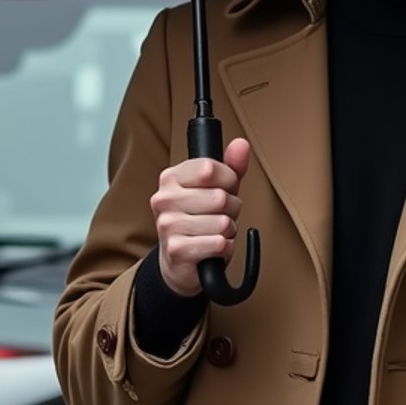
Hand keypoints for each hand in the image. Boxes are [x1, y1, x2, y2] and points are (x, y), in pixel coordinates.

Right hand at [149, 138, 250, 296]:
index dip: (228, 180)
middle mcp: (164, 199)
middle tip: (219, 215)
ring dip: (228, 230)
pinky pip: (219, 244)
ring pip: (223, 222)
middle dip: (231, 209)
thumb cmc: (200, 220)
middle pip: (220, 197)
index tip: (224, 188)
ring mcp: (167, 225)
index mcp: (171, 178)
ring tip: (214, 232)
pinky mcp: (176, 250)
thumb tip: (241, 144)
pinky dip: (225, 248)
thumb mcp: (217, 189)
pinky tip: (213, 248)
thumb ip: (231, 166)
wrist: (180, 261)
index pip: (210, 168)